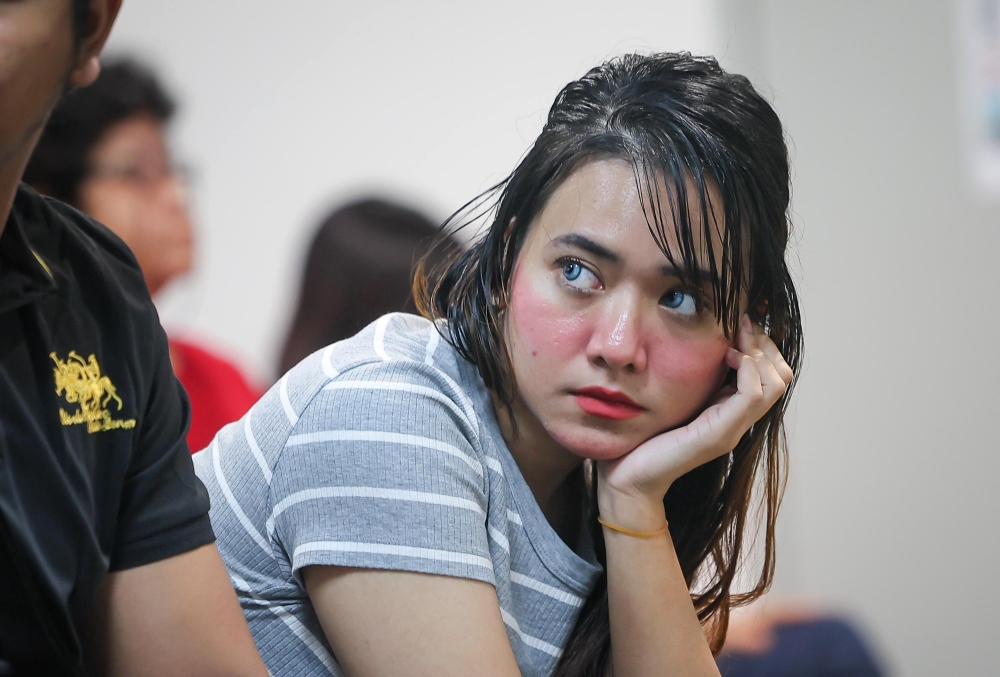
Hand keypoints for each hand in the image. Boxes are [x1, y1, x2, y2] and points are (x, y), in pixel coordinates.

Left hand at [598, 316, 792, 515]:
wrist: (629, 479)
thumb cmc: (643, 439)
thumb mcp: (673, 399)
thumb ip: (689, 380)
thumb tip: (696, 345)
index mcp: (729, 413)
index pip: (772, 375)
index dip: (763, 346)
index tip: (741, 324)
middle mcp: (737, 422)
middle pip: (781, 377)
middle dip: (765, 345)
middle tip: (742, 327)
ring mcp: (732, 430)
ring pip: (774, 383)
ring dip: (757, 353)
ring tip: (734, 342)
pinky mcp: (719, 434)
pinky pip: (752, 394)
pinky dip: (746, 368)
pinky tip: (727, 356)